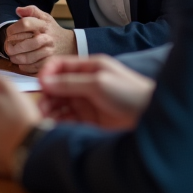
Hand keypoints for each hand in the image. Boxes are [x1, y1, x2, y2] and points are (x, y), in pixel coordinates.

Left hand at [2, 5, 76, 73]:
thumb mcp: (44, 17)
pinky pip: (34, 67)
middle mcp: (47, 38)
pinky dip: (25, 67)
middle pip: (26, 44)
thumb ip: (31, 10)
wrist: (69, 43)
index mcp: (44, 25)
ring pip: (29, 57)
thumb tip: (18, 10)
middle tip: (7, 48)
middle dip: (13, 47)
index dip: (13, 28)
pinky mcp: (50, 62)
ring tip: (12, 57)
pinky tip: (21, 64)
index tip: (9, 32)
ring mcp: (49, 51)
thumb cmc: (52, 30)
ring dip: (17, 58)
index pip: (25, 24)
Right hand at [37, 54, 155, 129]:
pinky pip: (67, 119)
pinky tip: (54, 127)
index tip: (39, 85)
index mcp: (88, 68)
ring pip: (60, 104)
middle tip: (39, 107)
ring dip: (50, 109)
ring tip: (44, 118)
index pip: (60, 66)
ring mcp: (86, 102)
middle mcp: (84, 84)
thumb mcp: (99, 83)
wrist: (152, 119)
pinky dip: (58, 122)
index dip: (47, 73)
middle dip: (46, 95)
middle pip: (56, 86)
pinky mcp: (88, 120)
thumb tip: (44, 81)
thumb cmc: (130, 94)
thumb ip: (70, 82)